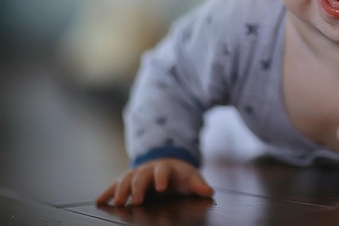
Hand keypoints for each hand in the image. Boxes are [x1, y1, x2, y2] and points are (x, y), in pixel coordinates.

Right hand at [96, 158, 213, 205]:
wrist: (167, 165)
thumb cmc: (180, 175)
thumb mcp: (191, 177)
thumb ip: (199, 185)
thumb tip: (209, 192)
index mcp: (165, 167)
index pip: (162, 171)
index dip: (162, 178)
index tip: (161, 188)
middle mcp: (147, 169)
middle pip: (141, 176)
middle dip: (138, 188)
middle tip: (137, 201)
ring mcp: (135, 174)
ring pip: (125, 179)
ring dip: (120, 190)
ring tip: (118, 203)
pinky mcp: (126, 181)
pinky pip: (114, 185)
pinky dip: (107, 192)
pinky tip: (100, 201)